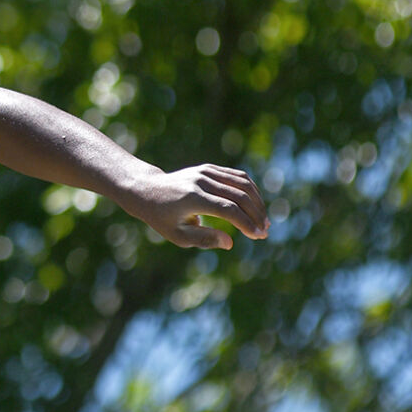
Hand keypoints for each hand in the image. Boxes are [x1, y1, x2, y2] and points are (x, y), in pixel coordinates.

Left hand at [121, 164, 269, 248]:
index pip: (227, 209)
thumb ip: (204, 239)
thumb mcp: (177, 235)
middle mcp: (200, 181)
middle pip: (238, 196)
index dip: (245, 222)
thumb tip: (230, 243)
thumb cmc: (161, 217)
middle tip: (264, 232)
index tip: (257, 235)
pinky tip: (256, 205)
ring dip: (257, 202)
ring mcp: (205, 172)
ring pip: (242, 183)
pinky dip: (250, 190)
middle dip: (255, 215)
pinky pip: (236, 176)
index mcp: (192, 198)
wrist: (146, 189)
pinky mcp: (208, 168)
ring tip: (263, 221)